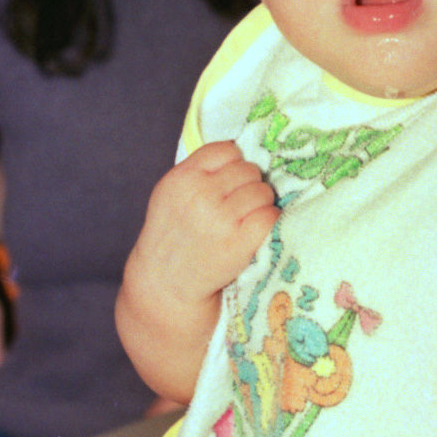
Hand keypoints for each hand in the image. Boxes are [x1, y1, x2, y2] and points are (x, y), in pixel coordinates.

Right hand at [116, 142, 277, 402]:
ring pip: (264, 191)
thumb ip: (199, 172)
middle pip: (250, 170)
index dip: (233, 165)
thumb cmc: (173, 238)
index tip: (229, 184)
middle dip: (249, 186)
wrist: (165, 286)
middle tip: (238, 208)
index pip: (226, 150)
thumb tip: (242, 152)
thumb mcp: (171, 196)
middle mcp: (200, 195)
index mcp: (181, 179)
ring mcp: (220, 219)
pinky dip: (269, 223)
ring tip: (244, 222)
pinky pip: (271, 216)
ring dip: (261, 205)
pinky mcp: (240, 242)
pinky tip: (254, 234)